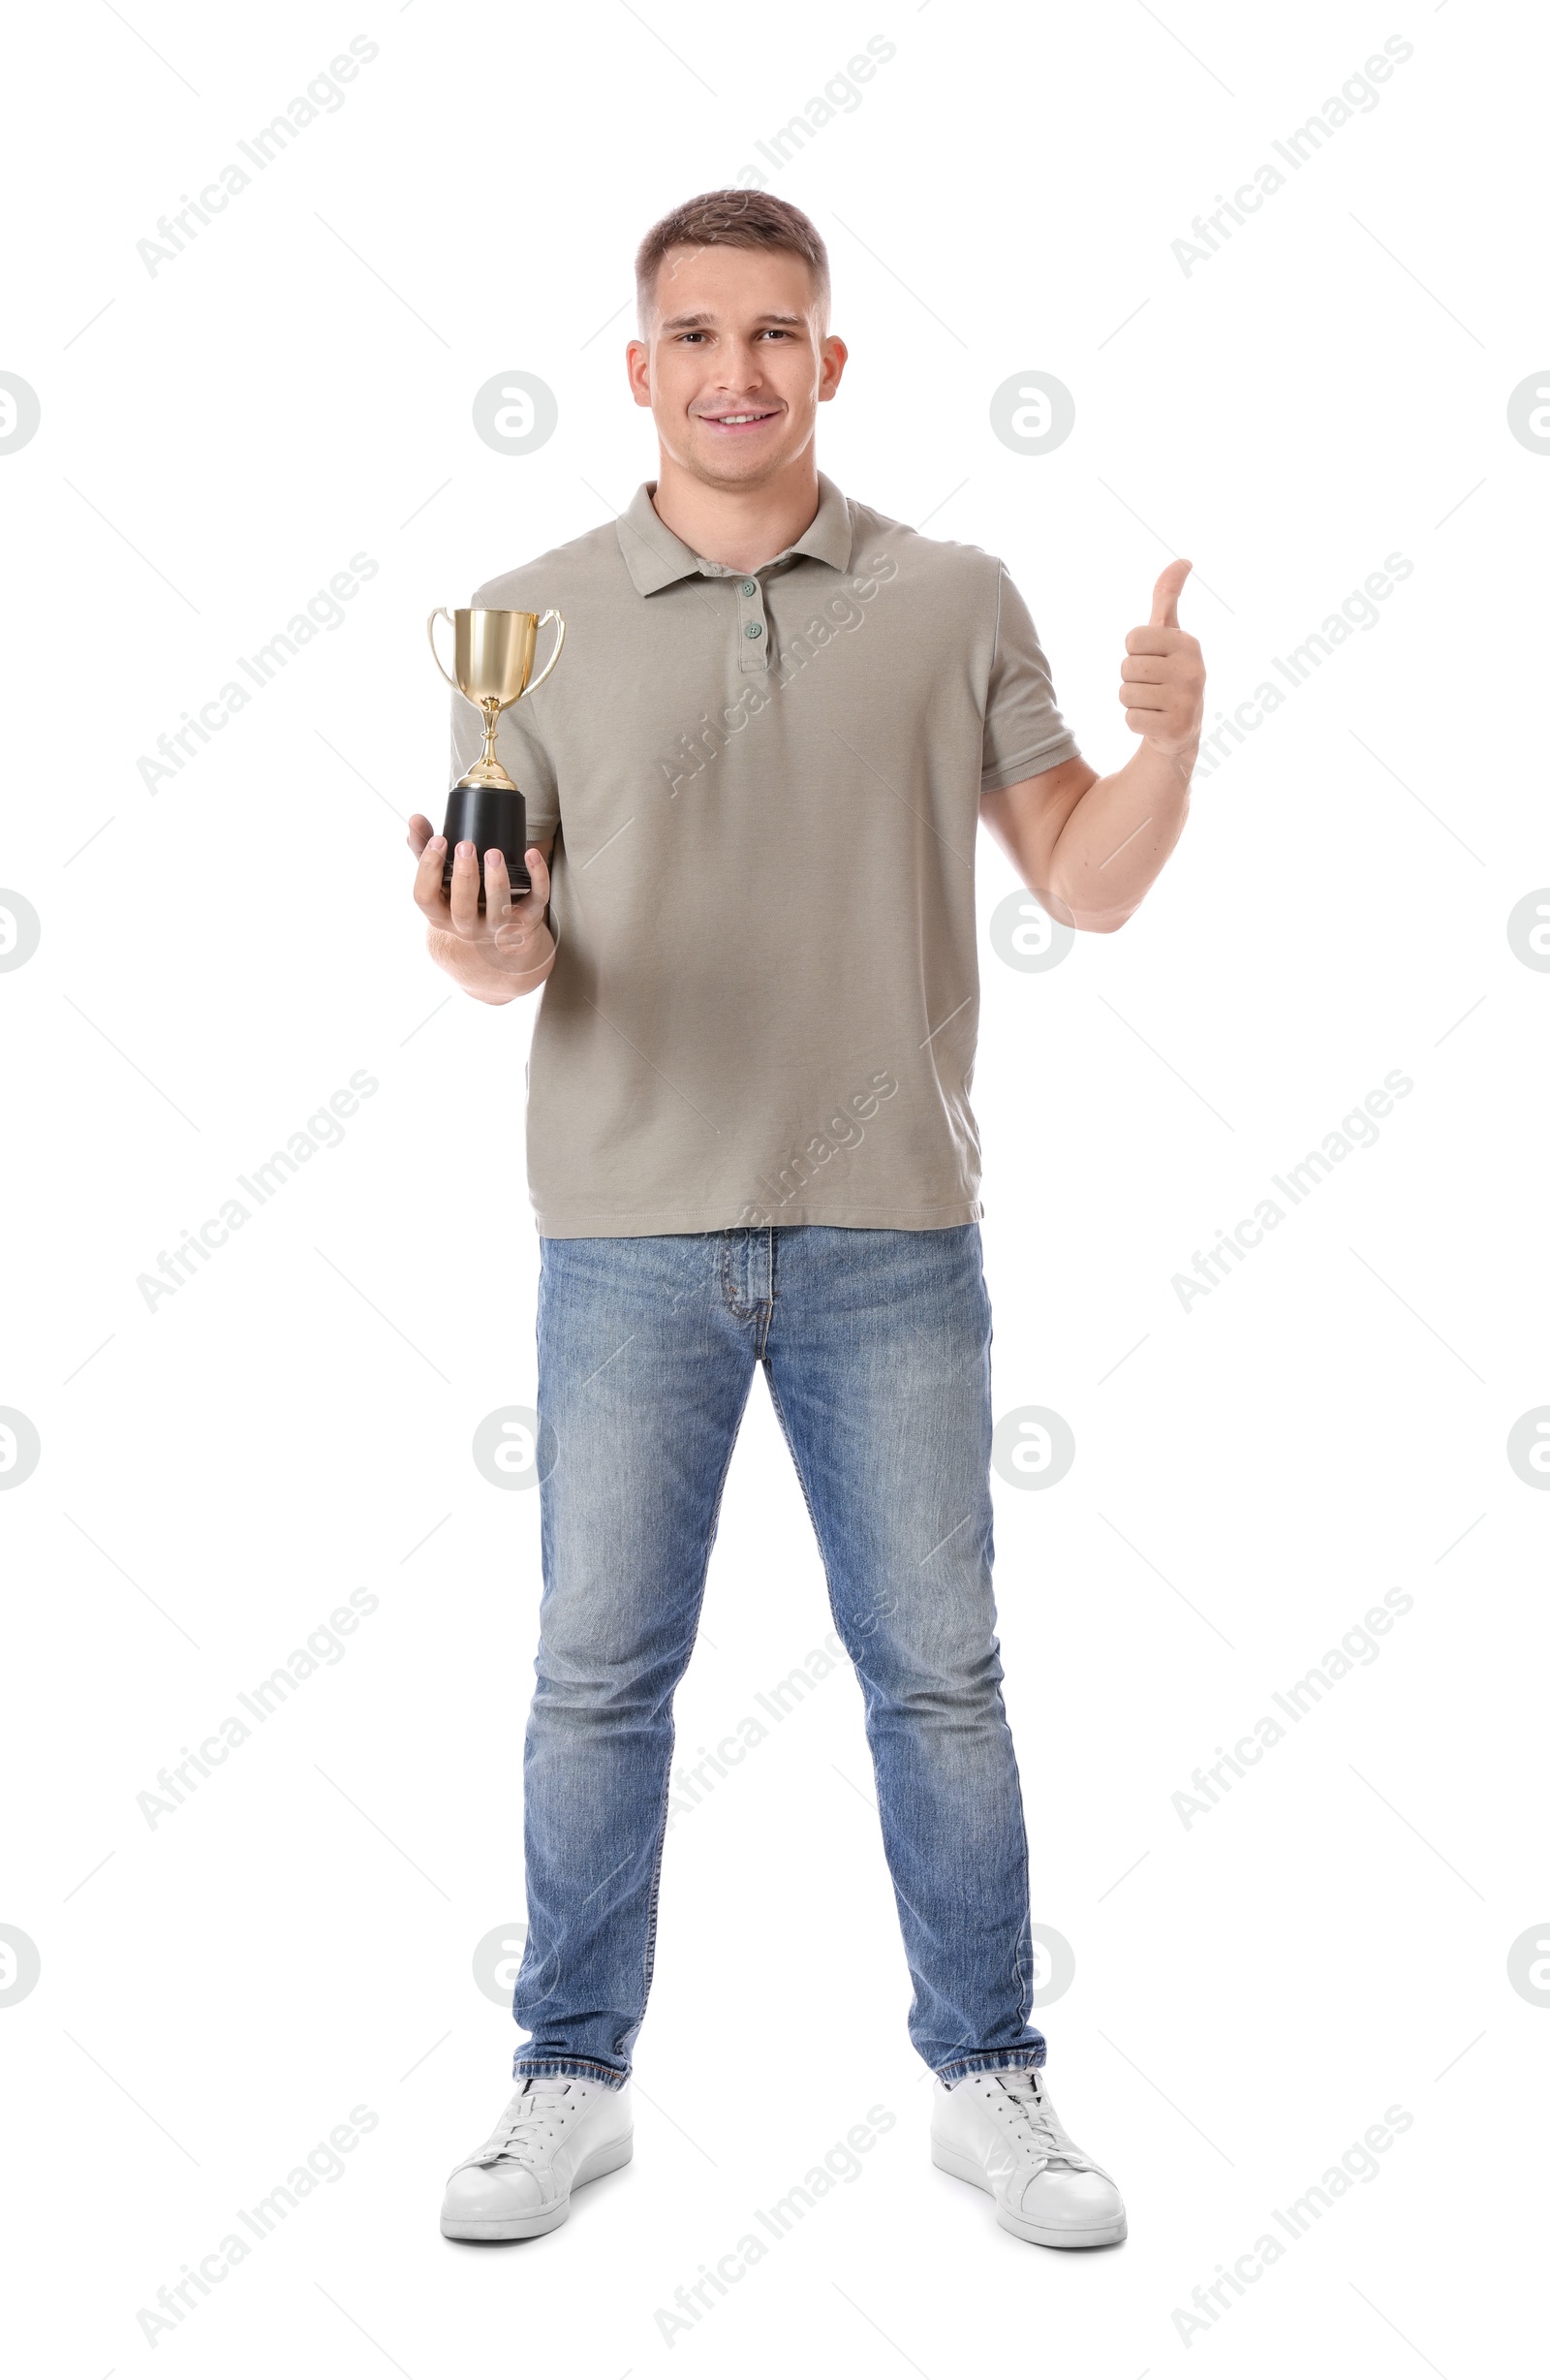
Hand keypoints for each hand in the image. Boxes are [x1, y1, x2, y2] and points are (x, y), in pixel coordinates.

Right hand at [407, 813, 553, 980]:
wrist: (498, 936)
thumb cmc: (463, 898)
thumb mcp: (440, 879)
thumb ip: (424, 850)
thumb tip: (415, 819)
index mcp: (440, 914)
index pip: (425, 897)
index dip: (428, 869)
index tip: (439, 839)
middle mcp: (467, 927)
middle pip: (462, 909)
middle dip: (464, 876)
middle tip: (466, 845)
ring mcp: (498, 926)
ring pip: (498, 911)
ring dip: (497, 882)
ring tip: (494, 852)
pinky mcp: (527, 918)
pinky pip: (536, 900)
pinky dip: (537, 877)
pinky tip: (531, 854)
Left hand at [1119, 562, 1204, 755]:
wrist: (1181, 728)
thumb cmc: (1169, 672)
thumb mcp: (1169, 634)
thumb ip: (1168, 597)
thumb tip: (1183, 560)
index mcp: (1188, 643)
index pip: (1132, 639)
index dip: (1134, 652)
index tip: (1152, 660)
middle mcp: (1193, 669)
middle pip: (1126, 667)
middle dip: (1131, 678)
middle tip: (1152, 686)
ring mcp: (1188, 700)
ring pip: (1125, 694)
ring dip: (1132, 701)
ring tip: (1153, 703)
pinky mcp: (1177, 728)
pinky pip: (1130, 719)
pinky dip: (1136, 722)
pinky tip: (1155, 721)